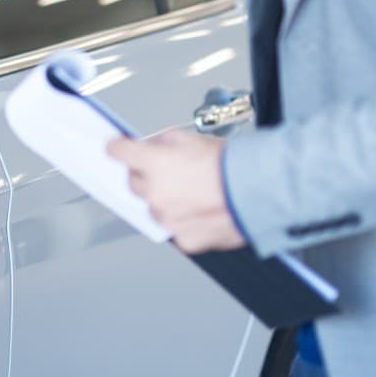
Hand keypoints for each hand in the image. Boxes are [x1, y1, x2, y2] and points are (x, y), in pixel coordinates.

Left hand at [107, 130, 245, 253]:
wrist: (258, 191)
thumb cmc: (230, 164)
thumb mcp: (191, 138)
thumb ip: (164, 141)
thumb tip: (153, 146)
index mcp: (153, 164)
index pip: (118, 152)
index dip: (118, 148)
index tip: (117, 148)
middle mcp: (155, 193)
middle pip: (133, 183)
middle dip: (145, 176)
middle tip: (168, 171)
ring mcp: (168, 218)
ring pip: (153, 208)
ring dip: (164, 200)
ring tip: (192, 192)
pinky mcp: (184, 239)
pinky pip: (174, 228)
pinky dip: (183, 220)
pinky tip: (201, 209)